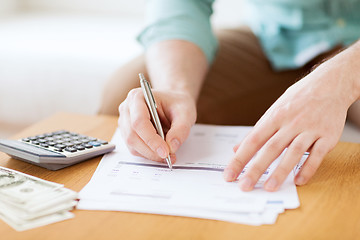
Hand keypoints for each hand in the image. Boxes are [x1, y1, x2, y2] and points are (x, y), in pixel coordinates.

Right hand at [118, 88, 195, 162]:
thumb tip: (171, 147)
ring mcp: (125, 122)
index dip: (151, 139)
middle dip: (151, 150)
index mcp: (138, 97)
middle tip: (169, 156)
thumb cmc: (177, 103)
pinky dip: (148, 153)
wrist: (173, 103)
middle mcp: (127, 109)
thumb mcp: (186, 113)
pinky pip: (135, 148)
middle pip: (133, 135)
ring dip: (150, 153)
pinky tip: (161, 152)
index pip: (139, 122)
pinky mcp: (128, 133)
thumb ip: (181, 129)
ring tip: (168, 154)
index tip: (165, 151)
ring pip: (132, 144)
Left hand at [223, 64, 352, 191]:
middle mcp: (291, 123)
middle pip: (270, 149)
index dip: (240, 159)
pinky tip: (299, 181)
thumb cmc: (298, 98)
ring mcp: (310, 129)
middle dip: (256, 169)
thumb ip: (257, 131)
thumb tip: (237, 148)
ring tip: (269, 187)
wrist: (330, 83)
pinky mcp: (328, 136)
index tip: (229, 174)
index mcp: (274, 116)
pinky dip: (308, 169)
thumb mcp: (274, 109)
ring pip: (293, 153)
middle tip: (244, 186)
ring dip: (281, 172)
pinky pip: (317, 155)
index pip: (253, 141)